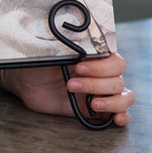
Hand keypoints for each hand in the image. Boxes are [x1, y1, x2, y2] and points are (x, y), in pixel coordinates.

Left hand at [2, 53, 132, 125]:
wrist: (27, 81)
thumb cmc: (41, 62)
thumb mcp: (52, 51)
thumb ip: (67, 45)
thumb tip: (76, 34)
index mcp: (96, 57)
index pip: (115, 61)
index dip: (101, 67)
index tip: (79, 67)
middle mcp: (103, 74)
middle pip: (118, 80)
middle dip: (95, 84)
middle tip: (71, 84)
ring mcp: (101, 92)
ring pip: (124, 96)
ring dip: (111, 101)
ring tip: (93, 104)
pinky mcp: (96, 110)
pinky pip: (120, 114)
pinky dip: (122, 116)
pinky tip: (115, 118)